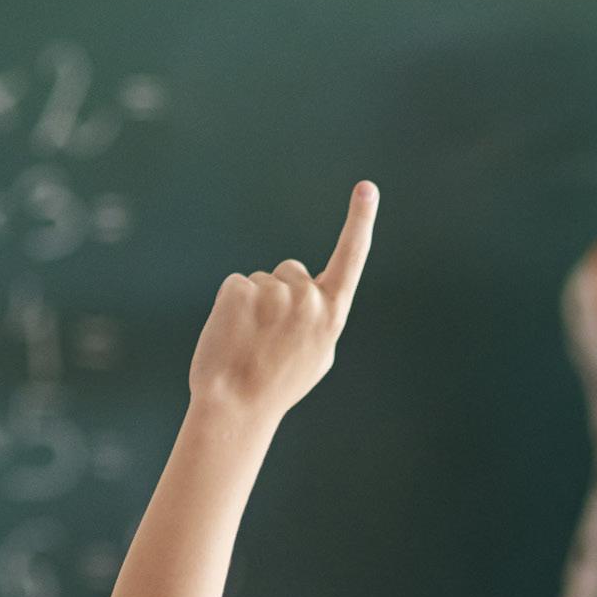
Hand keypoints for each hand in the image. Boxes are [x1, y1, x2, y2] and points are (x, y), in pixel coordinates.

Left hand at [186, 181, 377, 421]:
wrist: (235, 408)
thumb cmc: (276, 386)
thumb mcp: (316, 356)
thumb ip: (321, 319)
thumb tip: (314, 293)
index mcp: (332, 315)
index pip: (350, 259)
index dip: (360, 222)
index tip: (367, 188)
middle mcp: (308, 298)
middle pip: (291, 271)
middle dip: (279, 294)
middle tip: (267, 339)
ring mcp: (274, 292)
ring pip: (262, 281)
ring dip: (253, 305)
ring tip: (249, 343)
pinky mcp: (241, 290)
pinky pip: (236, 286)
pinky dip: (230, 307)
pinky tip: (230, 336)